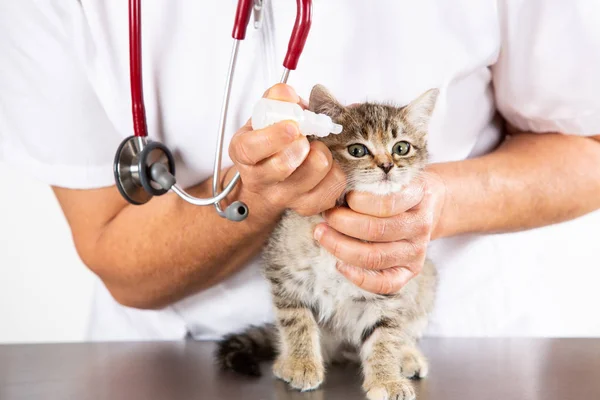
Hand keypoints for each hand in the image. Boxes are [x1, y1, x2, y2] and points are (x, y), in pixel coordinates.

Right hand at [229, 84, 345, 216]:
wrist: (268, 183)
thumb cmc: (268, 145)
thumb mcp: (264, 118)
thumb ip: (275, 101)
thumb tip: (286, 93)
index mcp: (244, 153)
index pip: (251, 149)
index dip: (273, 137)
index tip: (291, 126)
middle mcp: (260, 180)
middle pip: (286, 164)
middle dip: (303, 143)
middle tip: (305, 136)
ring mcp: (284, 197)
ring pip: (316, 171)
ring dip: (322, 152)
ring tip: (316, 148)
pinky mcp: (307, 207)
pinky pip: (333, 186)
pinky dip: (336, 171)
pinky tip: (325, 166)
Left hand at [313, 171, 445, 294]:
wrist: (429, 204)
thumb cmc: (398, 188)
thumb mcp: (391, 176)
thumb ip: (368, 182)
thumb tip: (331, 192)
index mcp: (417, 196)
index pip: (386, 203)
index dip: (357, 201)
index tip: (342, 196)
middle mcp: (420, 225)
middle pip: (377, 230)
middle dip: (342, 223)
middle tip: (325, 216)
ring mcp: (417, 251)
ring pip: (375, 257)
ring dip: (341, 247)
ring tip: (322, 236)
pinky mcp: (411, 270)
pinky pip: (386, 284)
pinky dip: (360, 278)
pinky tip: (340, 266)